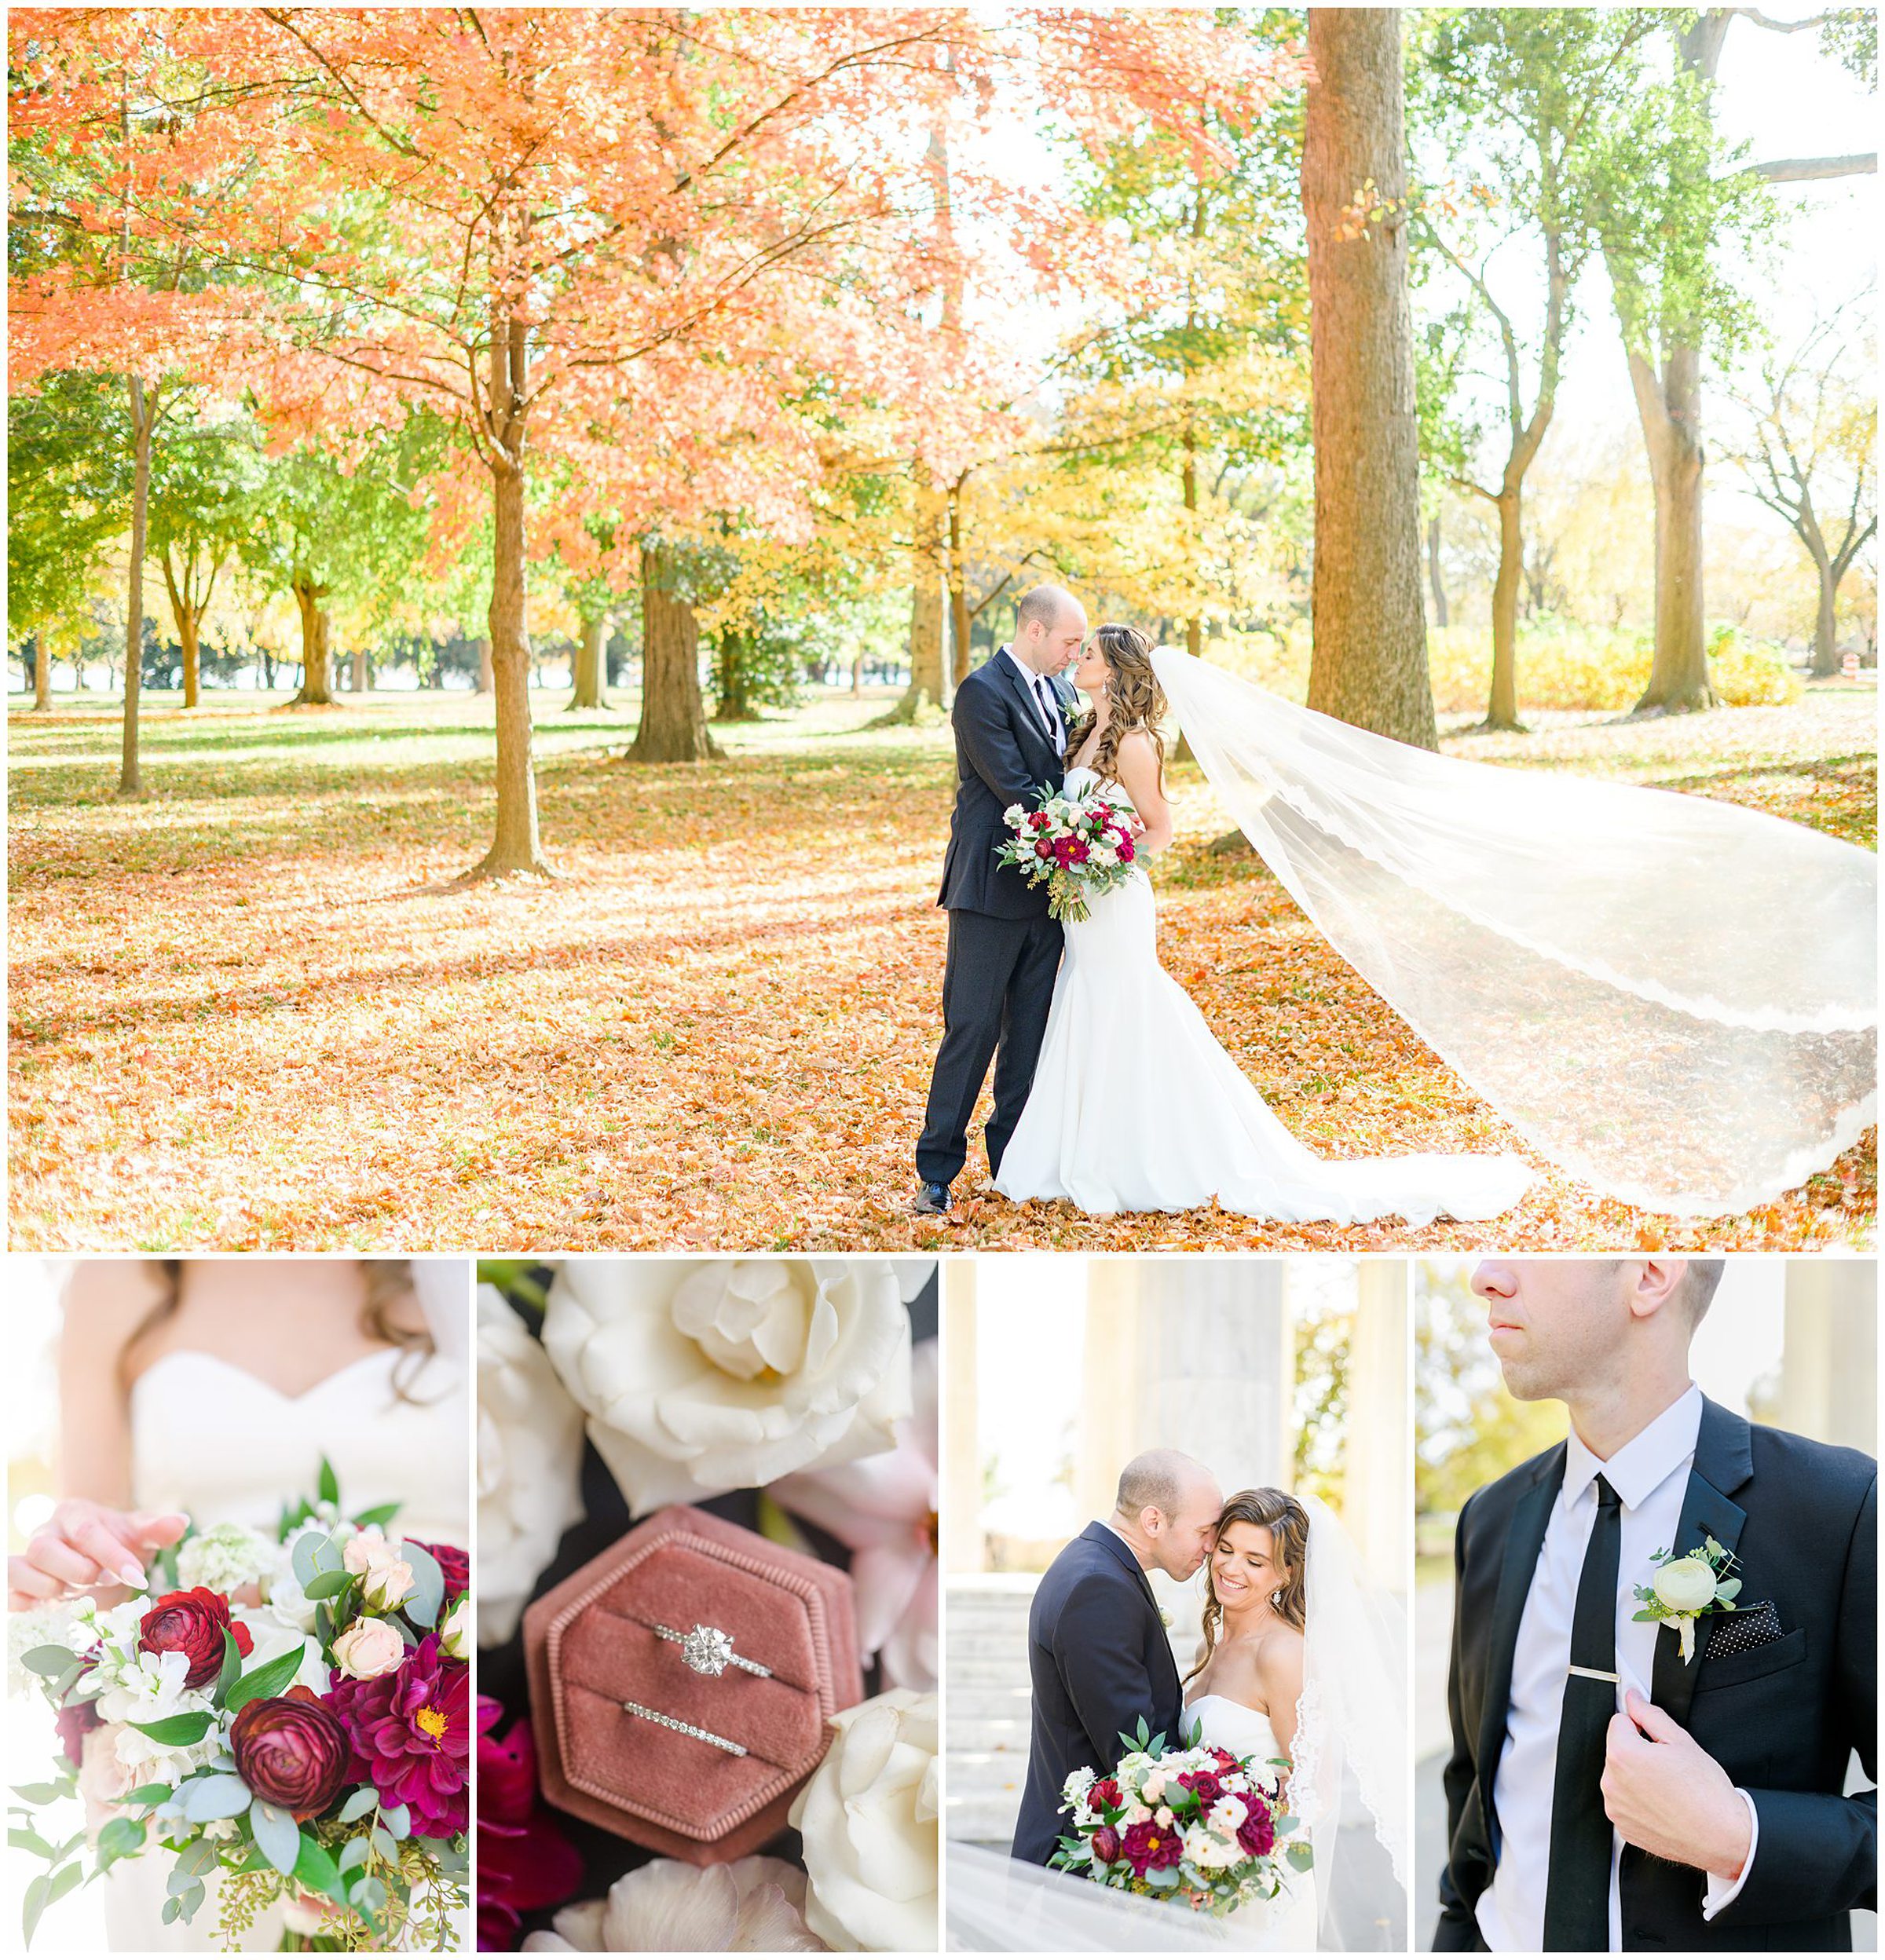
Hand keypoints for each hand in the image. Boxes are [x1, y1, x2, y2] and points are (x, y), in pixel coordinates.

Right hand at [7, 1501, 187, 1608]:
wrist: (94, 1553)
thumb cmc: (118, 1540)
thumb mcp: (139, 1533)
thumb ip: (157, 1528)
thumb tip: (181, 1522)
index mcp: (75, 1514)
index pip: (88, 1531)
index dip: (113, 1556)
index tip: (138, 1576)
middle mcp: (45, 1533)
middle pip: (45, 1549)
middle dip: (79, 1571)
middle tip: (104, 1581)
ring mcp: (27, 1559)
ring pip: (19, 1569)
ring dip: (52, 1588)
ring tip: (78, 1594)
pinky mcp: (18, 1585)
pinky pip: (8, 1595)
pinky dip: (24, 1605)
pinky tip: (51, 1610)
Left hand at [1602, 1690, 1752, 1879]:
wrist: (1724, 1838)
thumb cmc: (1707, 1793)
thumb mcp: (1681, 1741)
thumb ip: (1650, 1714)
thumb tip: (1633, 1698)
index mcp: (1622, 1754)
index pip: (1619, 1721)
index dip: (1641, 1728)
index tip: (1657, 1743)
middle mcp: (1611, 1782)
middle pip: (1617, 1750)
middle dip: (1638, 1753)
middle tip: (1669, 1769)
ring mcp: (1616, 1808)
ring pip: (1620, 1778)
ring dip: (1636, 1778)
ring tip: (1668, 1789)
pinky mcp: (1623, 1827)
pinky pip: (1625, 1804)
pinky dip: (1639, 1803)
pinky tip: (1663, 1807)